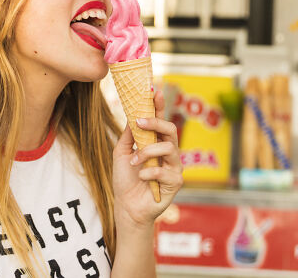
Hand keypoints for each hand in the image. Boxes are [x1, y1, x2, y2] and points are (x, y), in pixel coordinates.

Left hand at [112, 90, 183, 227]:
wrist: (126, 206)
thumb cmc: (125, 179)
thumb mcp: (122, 152)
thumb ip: (129, 135)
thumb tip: (133, 114)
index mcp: (156, 142)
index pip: (160, 120)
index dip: (159, 105)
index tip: (154, 90)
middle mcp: (168, 152)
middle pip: (171, 129)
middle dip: (155, 122)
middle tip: (139, 122)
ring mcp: (174, 166)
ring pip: (168, 148)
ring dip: (147, 153)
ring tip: (134, 162)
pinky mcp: (175, 182)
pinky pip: (165, 171)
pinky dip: (149, 172)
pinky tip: (141, 177)